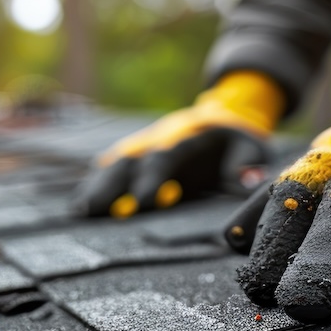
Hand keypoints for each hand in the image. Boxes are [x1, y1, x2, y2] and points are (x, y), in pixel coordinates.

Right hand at [74, 71, 283, 217]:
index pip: (163, 157)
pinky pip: (112, 168)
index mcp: (184, 138)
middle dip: (111, 185)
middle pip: (130, 160)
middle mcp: (158, 140)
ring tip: (80, 212)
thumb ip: (246, 162)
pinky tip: (81, 205)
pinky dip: (95, 184)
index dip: (151, 179)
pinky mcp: (138, 156)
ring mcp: (144, 146)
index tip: (141, 203)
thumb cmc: (235, 140)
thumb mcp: (250, 146)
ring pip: (116, 164)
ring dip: (97, 186)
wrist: (220, 118)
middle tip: (94, 210)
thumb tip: (247, 180)